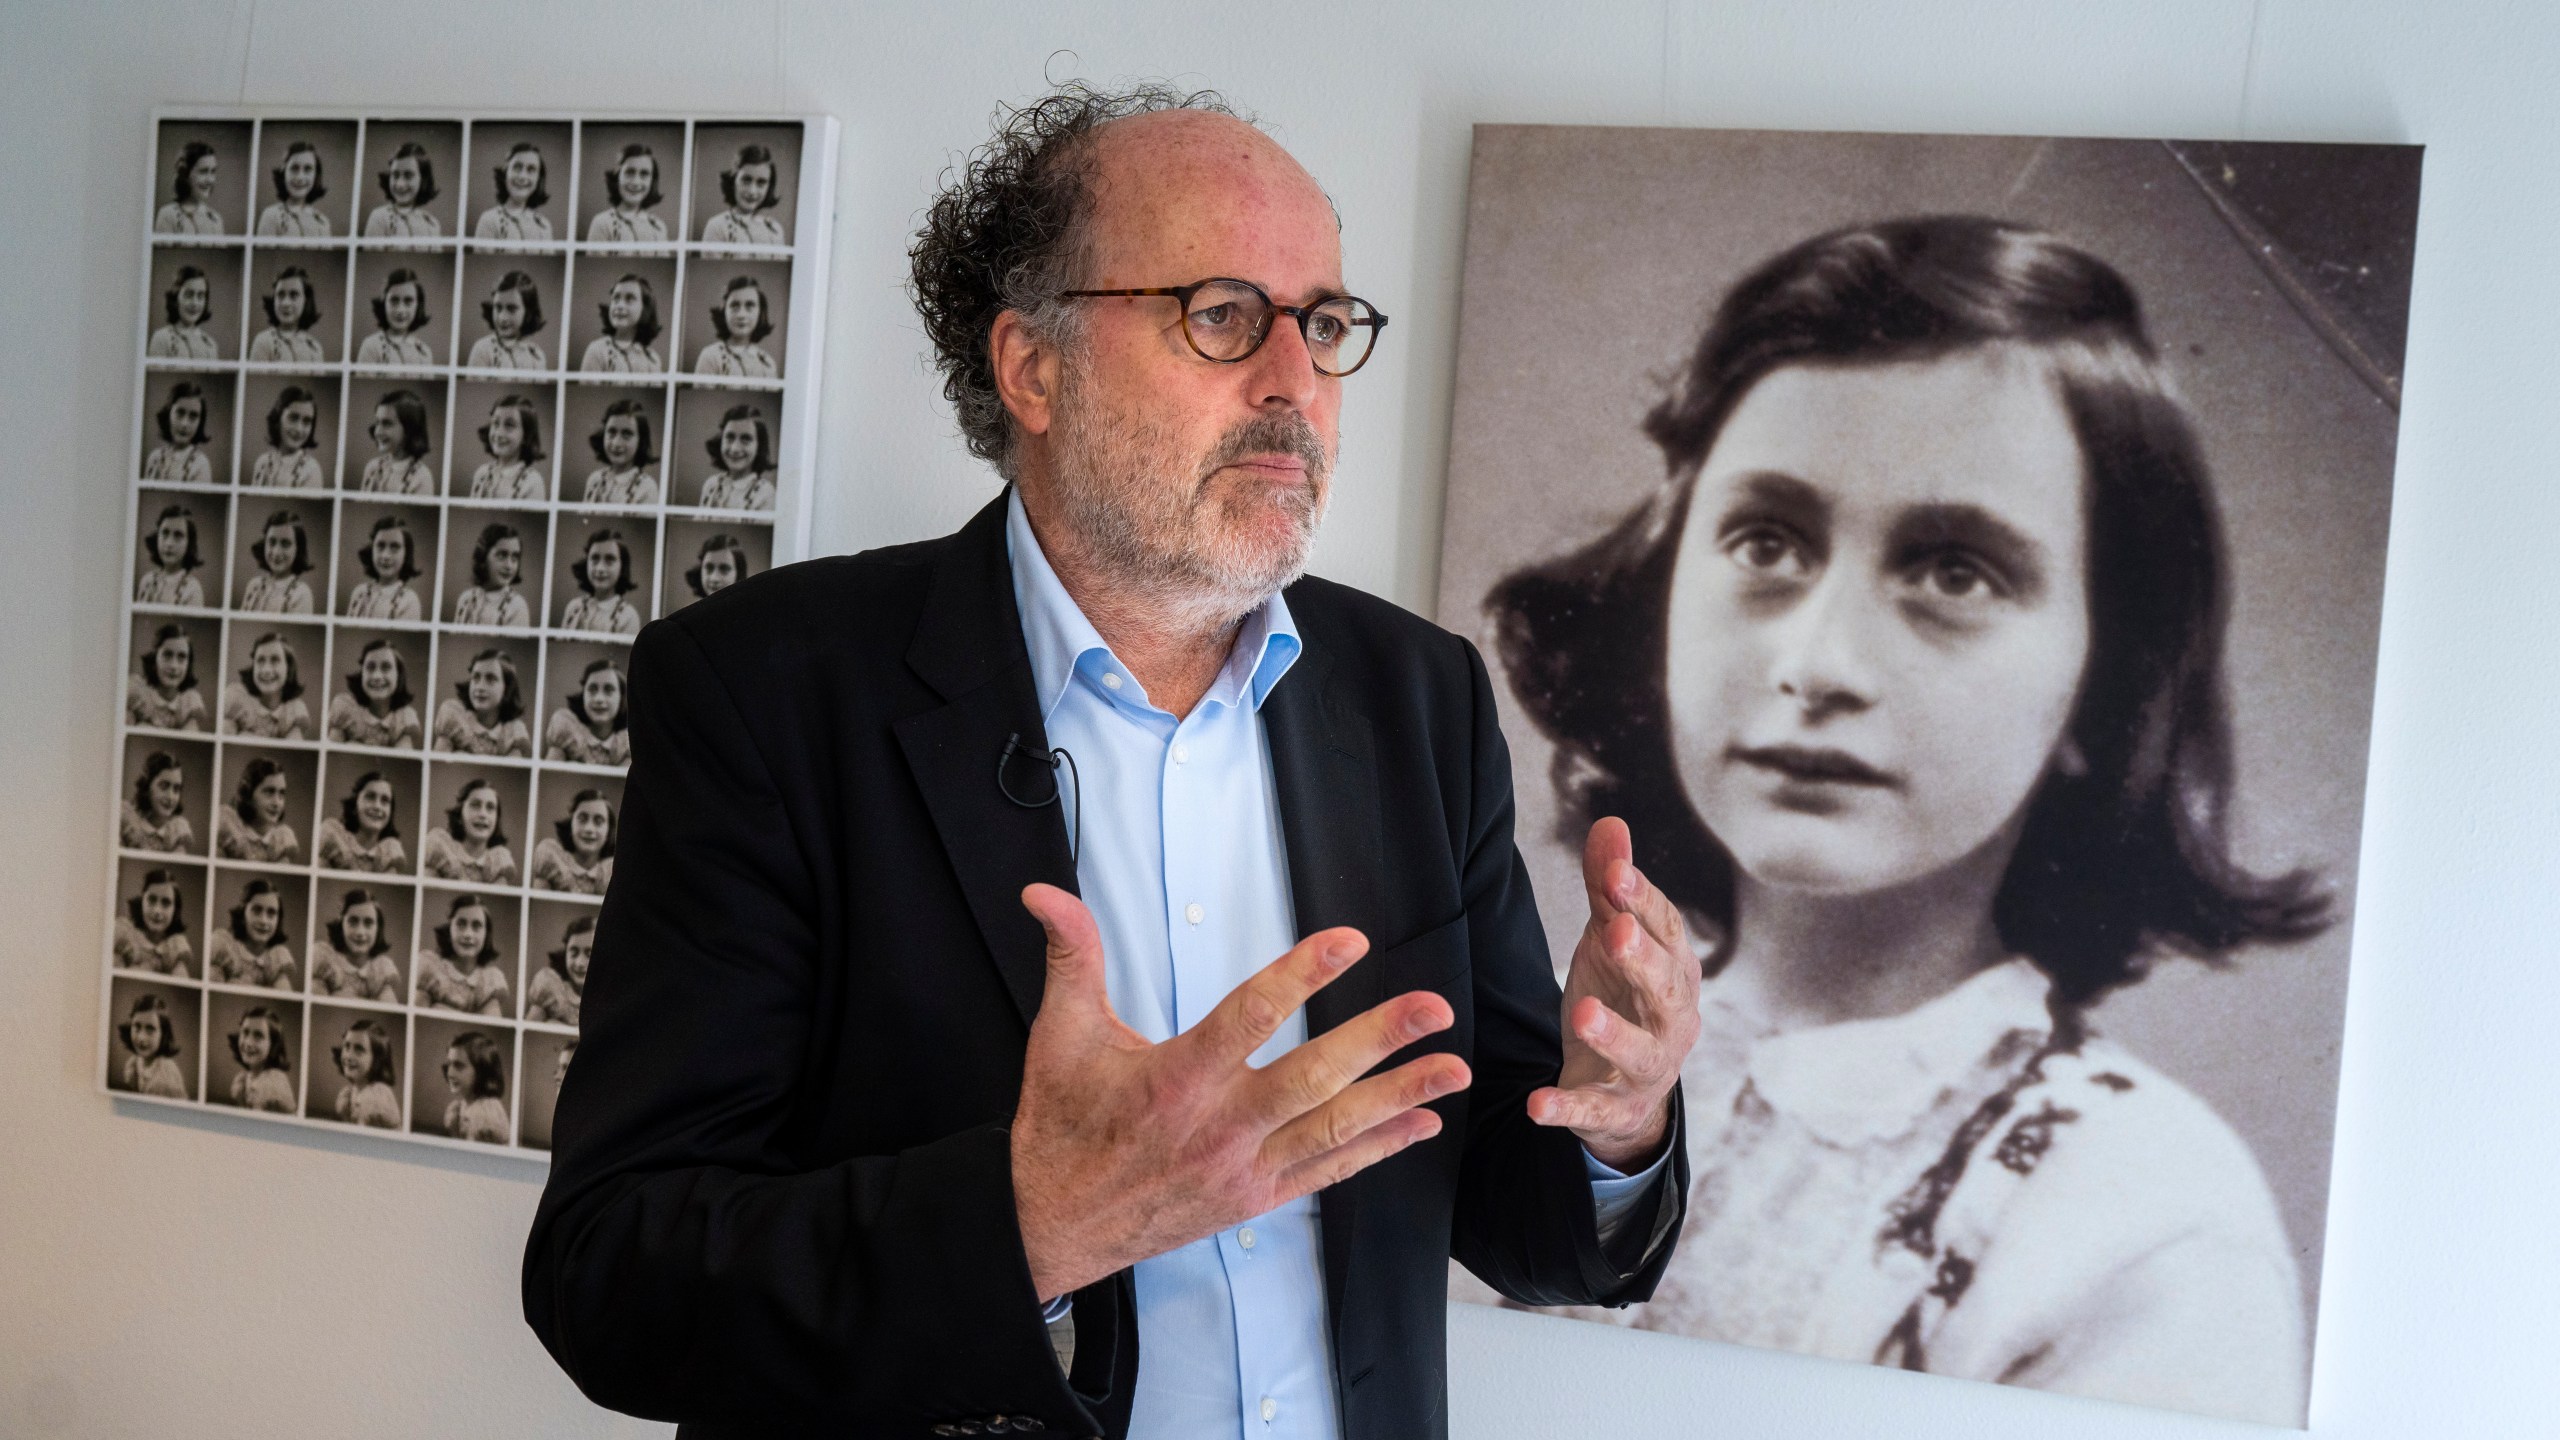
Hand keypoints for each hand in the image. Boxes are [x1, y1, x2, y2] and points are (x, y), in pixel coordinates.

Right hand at [1009, 884, 1471, 1300]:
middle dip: (1378, 1040)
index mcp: (1174, 1080)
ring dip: (1400, 1097)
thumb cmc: (1061, 1127)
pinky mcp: (1256, 1200)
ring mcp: (1243, 1170)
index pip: (1249, 1017)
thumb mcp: (1059, 1036)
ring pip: (1333, 1129)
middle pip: (1312, 1079)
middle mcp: (1218, 1128)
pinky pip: (1328, 1172)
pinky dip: (1378, 1149)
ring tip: (1453, 1069)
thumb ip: (1070, 957)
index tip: (1350, 941)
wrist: (1054, 1227)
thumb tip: (1044, 892)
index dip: (1302, 975)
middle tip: (1433, 1007)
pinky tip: (1421, 1124)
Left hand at [1530, 817, 1700, 1170]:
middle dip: (1643, 960)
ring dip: (1614, 1033)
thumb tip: (1611, 823)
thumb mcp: (1610, 941)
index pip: (1666, 930)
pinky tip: (1536, 1105)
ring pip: (1640, 1052)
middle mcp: (1672, 1018)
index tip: (1615, 874)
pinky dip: (1568, 1109)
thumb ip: (1609, 889)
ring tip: (1583, 1012)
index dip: (1642, 901)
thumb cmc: (1623, 997)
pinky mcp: (1615, 1109)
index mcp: (1674, 970)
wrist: (1628, 1089)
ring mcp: (1648, 1067)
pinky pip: (1594, 1110)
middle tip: (1614, 932)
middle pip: (1666, 988)